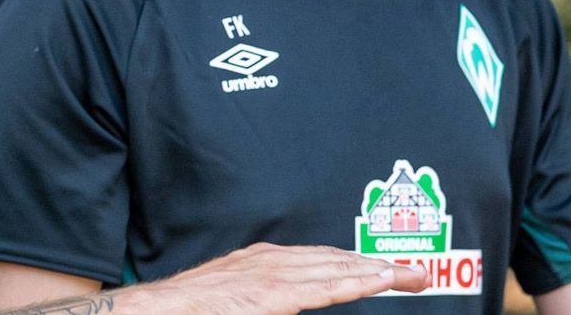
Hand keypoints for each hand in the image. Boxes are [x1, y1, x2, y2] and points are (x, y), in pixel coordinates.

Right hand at [110, 243, 428, 314]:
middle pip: (337, 260)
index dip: (358, 264)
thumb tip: (282, 301)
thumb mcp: (233, 300)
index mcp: (264, 264)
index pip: (322, 261)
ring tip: (413, 276)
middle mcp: (271, 262)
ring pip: (336, 270)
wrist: (153, 311)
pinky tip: (382, 279)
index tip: (389, 270)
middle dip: (379, 265)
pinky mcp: (269, 295)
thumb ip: (261, 299)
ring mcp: (271, 275)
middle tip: (418, 273)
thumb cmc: (190, 310)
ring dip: (378, 271)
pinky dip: (355, 281)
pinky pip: (321, 287)